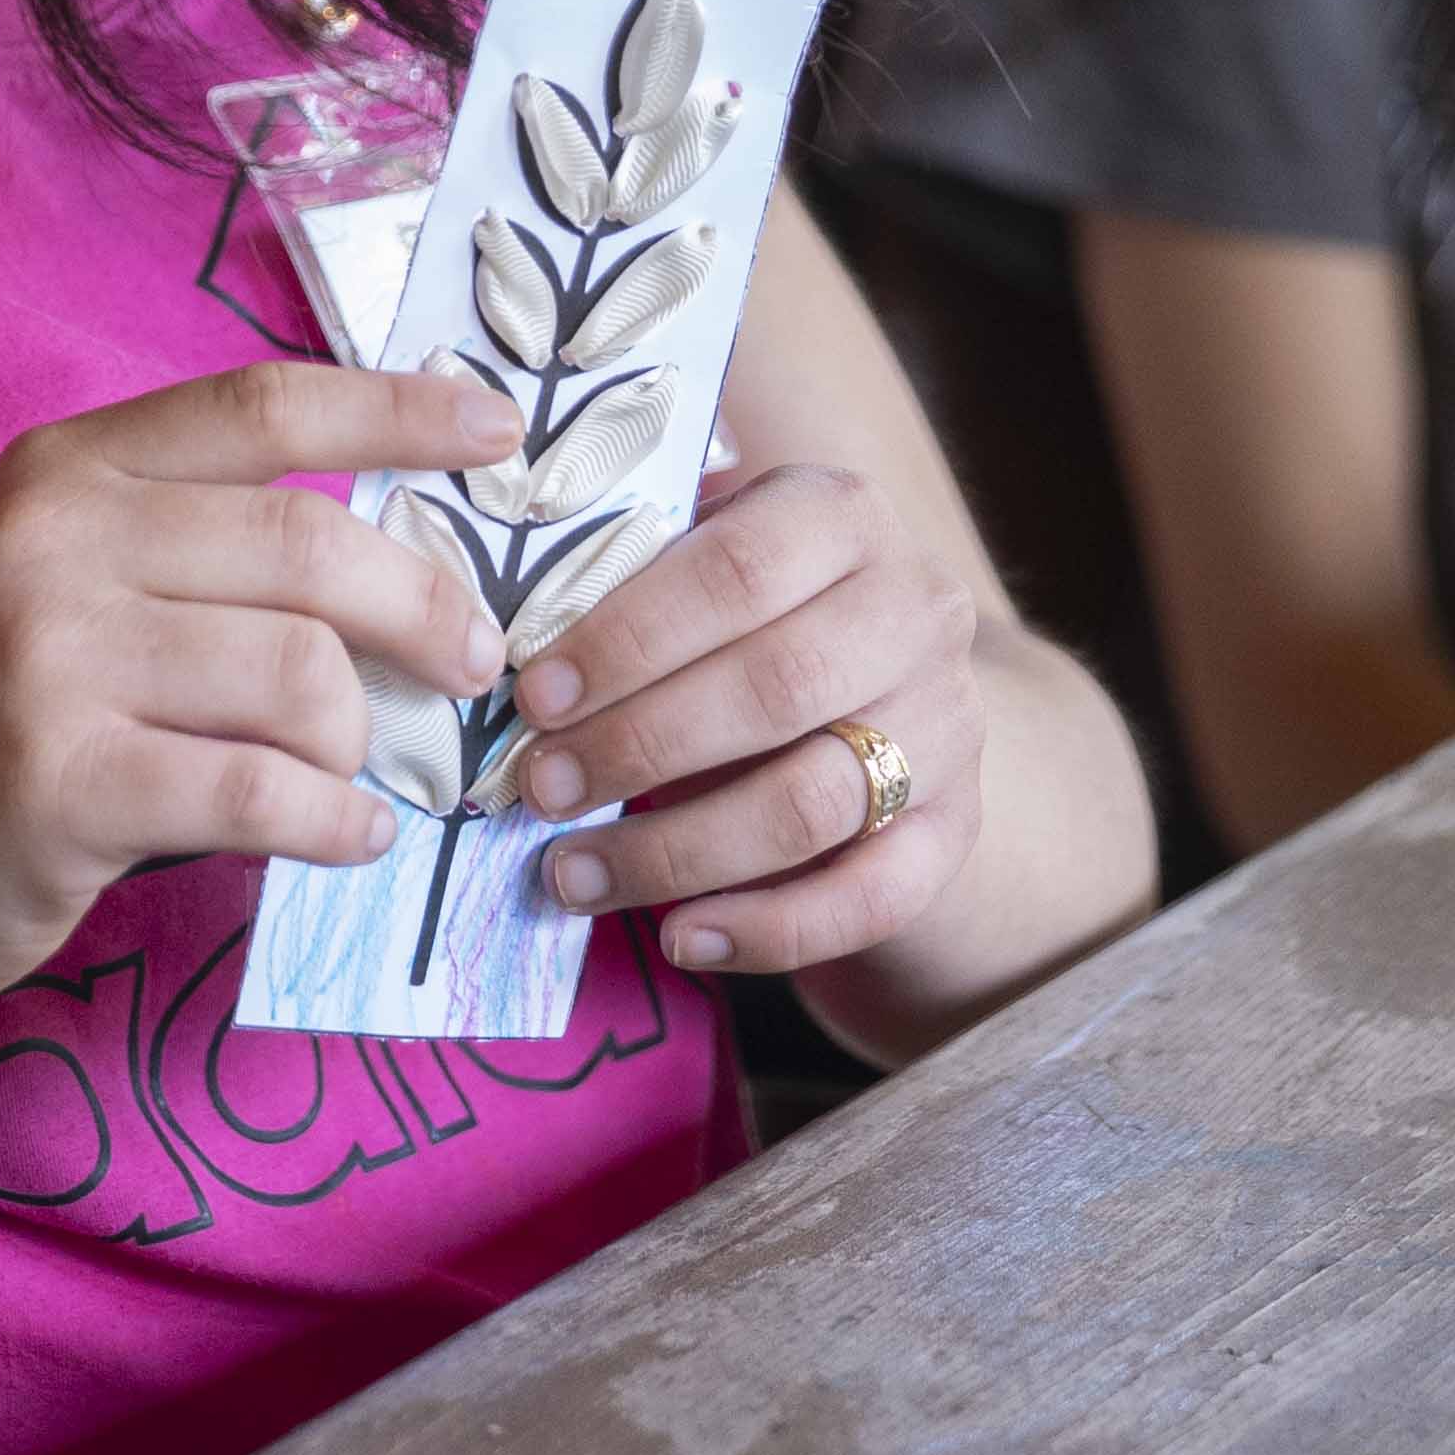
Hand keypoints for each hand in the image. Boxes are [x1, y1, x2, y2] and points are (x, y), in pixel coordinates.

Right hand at [0, 362, 508, 1031]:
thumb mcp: (51, 583)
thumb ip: (190, 550)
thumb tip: (405, 566)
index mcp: (65, 469)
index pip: (264, 406)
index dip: (398, 410)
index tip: (500, 428)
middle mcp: (56, 540)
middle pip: (314, 546)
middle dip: (426, 610)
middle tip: (473, 667)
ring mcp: (51, 659)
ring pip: (305, 678)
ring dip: (362, 742)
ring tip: (347, 776)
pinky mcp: (62, 785)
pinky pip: (268, 794)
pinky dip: (337, 823)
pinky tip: (344, 836)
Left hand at [501, 459, 984, 976]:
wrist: (885, 692)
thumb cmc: (748, 616)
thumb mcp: (703, 559)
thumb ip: (630, 567)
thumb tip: (497, 618)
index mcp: (844, 516)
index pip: (738, 568)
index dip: (629, 636)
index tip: (534, 696)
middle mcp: (916, 611)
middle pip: (777, 686)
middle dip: (640, 744)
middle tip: (538, 788)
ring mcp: (949, 724)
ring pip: (813, 800)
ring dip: (677, 849)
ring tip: (573, 873)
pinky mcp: (957, 829)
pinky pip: (872, 897)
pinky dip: (770, 930)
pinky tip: (681, 938)